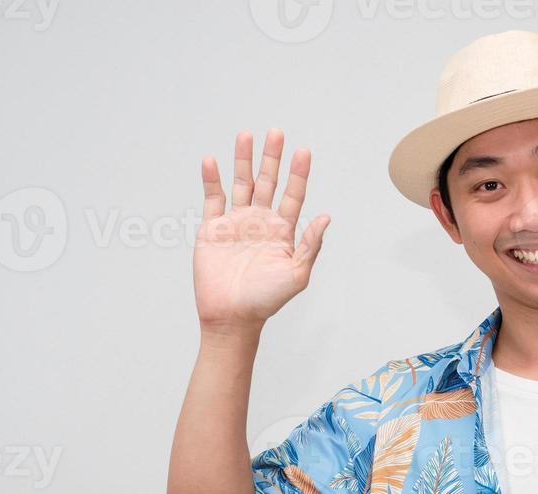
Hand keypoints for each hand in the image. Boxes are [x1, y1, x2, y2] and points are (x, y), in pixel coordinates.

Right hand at [192, 128, 330, 336]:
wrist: (232, 316)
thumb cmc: (267, 300)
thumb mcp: (297, 274)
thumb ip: (310, 245)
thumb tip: (326, 217)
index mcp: (282, 232)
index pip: (293, 195)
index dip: (299, 173)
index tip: (303, 151)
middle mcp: (260, 222)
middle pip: (267, 182)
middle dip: (272, 158)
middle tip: (276, 132)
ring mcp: (236, 223)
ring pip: (241, 184)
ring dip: (243, 160)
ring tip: (246, 135)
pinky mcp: (213, 228)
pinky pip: (212, 198)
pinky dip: (211, 179)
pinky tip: (212, 160)